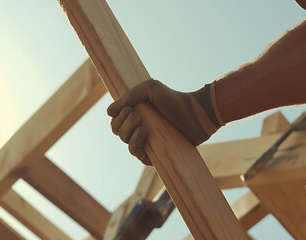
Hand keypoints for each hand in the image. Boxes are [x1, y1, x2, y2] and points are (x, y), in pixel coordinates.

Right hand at [107, 79, 222, 164]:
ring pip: (127, 145)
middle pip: (118, 132)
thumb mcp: (151, 88)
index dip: (118, 117)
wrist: (196, 114)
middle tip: (137, 116)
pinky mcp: (158, 153)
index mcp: (136, 114)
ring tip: (144, 128)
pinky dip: (137, 148)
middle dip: (123, 125)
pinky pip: (140, 157)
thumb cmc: (175, 100)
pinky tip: (144, 137)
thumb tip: (109, 112)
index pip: (115, 121)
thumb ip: (130, 95)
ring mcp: (149, 142)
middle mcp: (140, 128)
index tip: (129, 108)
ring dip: (130, 136)